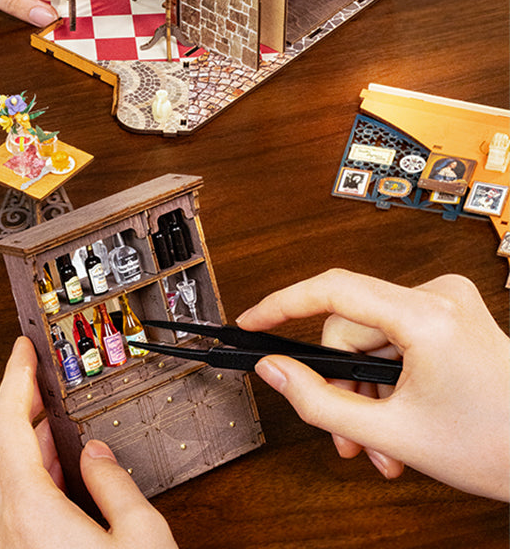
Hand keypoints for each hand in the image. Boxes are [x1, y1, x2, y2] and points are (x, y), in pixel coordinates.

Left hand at [0, 336, 178, 547]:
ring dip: (23, 438)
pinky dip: (28, 471)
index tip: (23, 351)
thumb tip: (99, 454)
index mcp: (31, 514)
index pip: (7, 426)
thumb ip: (117, 486)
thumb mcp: (142, 539)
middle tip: (35, 373)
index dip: (14, 379)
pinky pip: (10, 503)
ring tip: (52, 411)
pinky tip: (56, 463)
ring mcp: (7, 547)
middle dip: (16, 401)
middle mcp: (7, 531)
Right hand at [236, 270, 509, 500]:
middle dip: (342, 383)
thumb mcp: (392, 433)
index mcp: (426, 317)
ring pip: (370, 337)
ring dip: (366, 389)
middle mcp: (438, 295)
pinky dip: (386, 376)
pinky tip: (396, 418)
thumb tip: (275, 370)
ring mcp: (447, 301)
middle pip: (350, 327)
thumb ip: (317, 401)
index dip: (281, 304)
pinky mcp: (449, 312)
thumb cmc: (496, 447)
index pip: (332, 290)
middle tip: (347, 437)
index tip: (251, 321)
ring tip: (379, 442)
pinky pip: (392, 335)